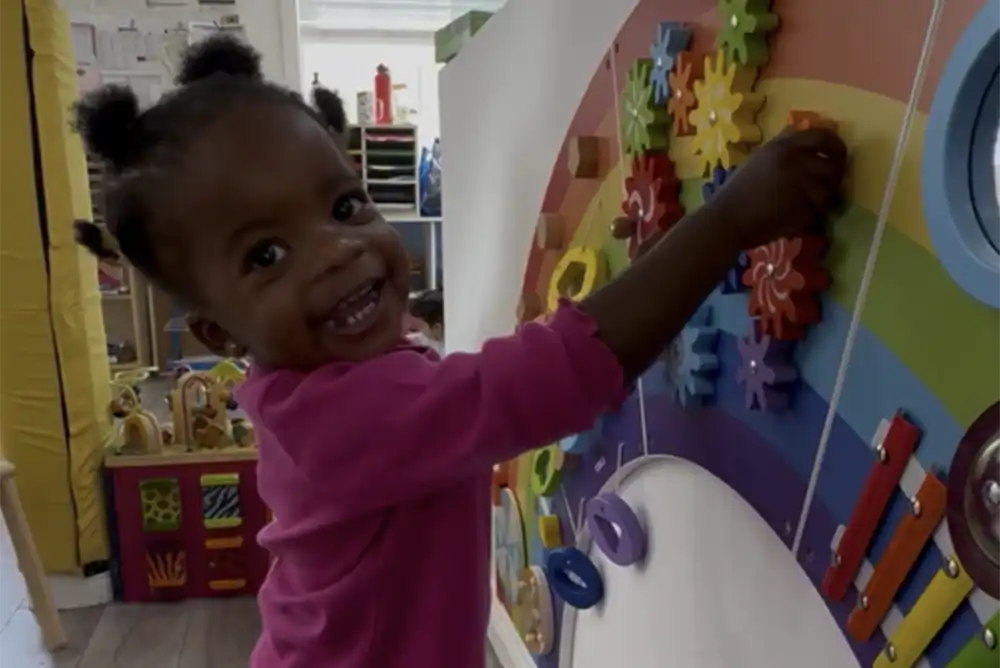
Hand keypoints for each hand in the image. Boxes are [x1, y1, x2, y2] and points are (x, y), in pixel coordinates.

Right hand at [706, 127, 847, 248]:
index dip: (835, 145)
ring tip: (814, 205)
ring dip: (824, 199)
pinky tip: (800, 219)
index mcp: (784, 147)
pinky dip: (813, 217)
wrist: (726, 219)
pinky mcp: (802, 210)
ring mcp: (801, 186)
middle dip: (836, 176)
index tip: (837, 154)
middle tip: (831, 184)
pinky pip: (818, 212)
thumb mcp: (758, 158)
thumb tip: (803, 130)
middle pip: (834, 165)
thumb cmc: (737, 190)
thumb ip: (782, 145)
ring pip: (829, 191)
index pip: (823, 136)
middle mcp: (796, 162)